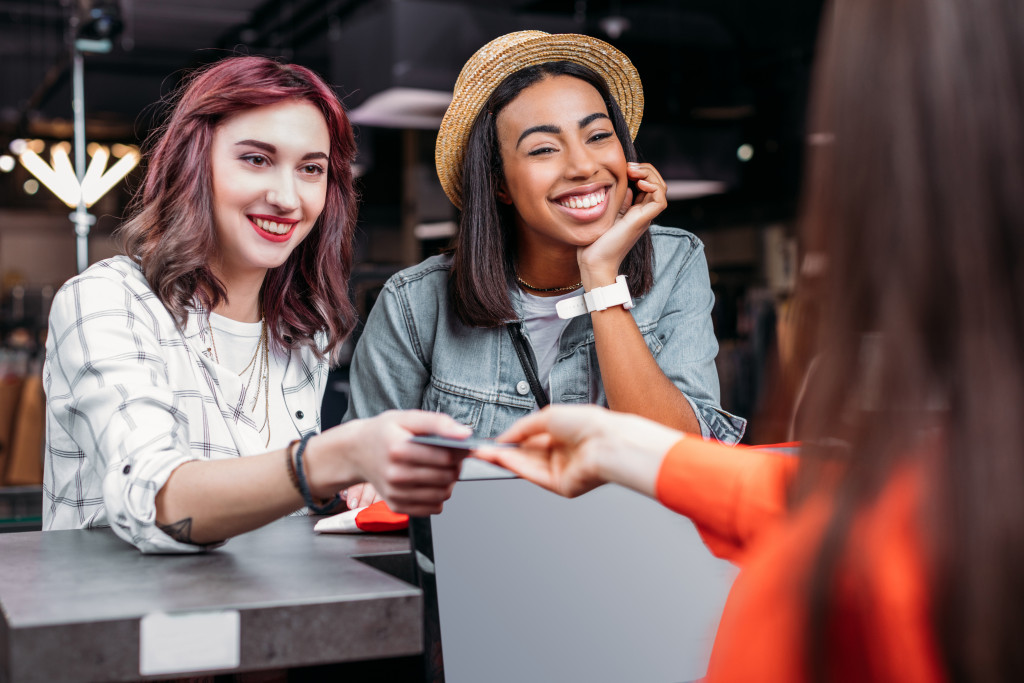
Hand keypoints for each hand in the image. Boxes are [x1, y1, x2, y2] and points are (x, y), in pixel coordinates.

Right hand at [313, 410, 472, 515]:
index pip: (445, 457)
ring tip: (440, 468)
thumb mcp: (407, 417)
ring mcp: (395, 493)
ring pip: (443, 494)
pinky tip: (431, 481)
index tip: (464, 446)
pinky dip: (438, 496)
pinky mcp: (397, 506)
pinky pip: (433, 508)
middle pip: (446, 477)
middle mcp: (395, 474)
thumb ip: (437, 423)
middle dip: (456, 466)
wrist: (356, 452)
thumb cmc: (384, 433)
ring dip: (449, 482)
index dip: (462, 452)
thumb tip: (465, 434)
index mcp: (398, 449)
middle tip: (451, 456)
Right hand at [475, 405, 680, 498]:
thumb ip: (523, 428)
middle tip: (481, 449)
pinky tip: (500, 458)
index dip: (510, 441)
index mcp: (562, 435)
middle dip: (502, 452)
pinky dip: (515, 467)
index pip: (530, 440)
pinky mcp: (560, 485)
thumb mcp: (548, 416)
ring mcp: (560, 470)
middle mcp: (561, 454)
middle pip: (525, 455)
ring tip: (484, 453)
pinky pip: (533, 475)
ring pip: (526, 466)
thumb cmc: (588, 424)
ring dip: (504, 459)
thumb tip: (504, 437)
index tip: (492, 440)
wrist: (607, 442)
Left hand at [578, 162, 667, 287]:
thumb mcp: (608, 212)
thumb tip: (627, 185)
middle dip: (646, 169)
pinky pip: (661, 199)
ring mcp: (644, 216)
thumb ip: (619, 199)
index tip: (625, 167)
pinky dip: (654, 186)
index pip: (647, 184)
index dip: (640, 171)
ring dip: (650, 174)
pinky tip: (639, 183)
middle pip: (657, 183)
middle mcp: (643, 212)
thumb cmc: (595, 241)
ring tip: (634, 171)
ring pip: (661, 188)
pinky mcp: (643, 220)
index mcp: (635, 210)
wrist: (594, 260)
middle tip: (629, 166)